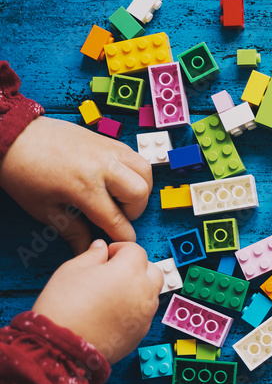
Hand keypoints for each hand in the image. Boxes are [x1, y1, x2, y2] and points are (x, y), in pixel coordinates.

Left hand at [0, 116, 152, 253]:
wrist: (14, 135)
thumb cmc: (23, 170)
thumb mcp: (43, 208)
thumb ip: (71, 230)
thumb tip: (86, 248)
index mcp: (84, 186)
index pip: (116, 219)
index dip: (123, 235)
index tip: (123, 241)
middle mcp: (101, 166)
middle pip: (139, 193)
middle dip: (134, 211)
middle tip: (119, 215)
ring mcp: (107, 150)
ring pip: (145, 171)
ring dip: (140, 188)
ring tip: (124, 196)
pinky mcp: (108, 140)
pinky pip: (135, 156)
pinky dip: (135, 171)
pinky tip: (121, 179)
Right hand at [32, 240, 162, 363]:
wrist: (63, 347)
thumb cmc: (64, 307)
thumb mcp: (72, 270)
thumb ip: (92, 255)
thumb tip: (101, 248)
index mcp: (129, 271)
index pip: (136, 250)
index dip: (120, 249)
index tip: (107, 255)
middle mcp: (144, 292)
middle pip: (152, 271)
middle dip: (137, 267)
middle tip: (114, 271)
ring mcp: (145, 314)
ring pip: (151, 294)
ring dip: (138, 288)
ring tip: (111, 293)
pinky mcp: (141, 333)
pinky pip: (144, 314)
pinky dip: (134, 309)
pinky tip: (112, 312)